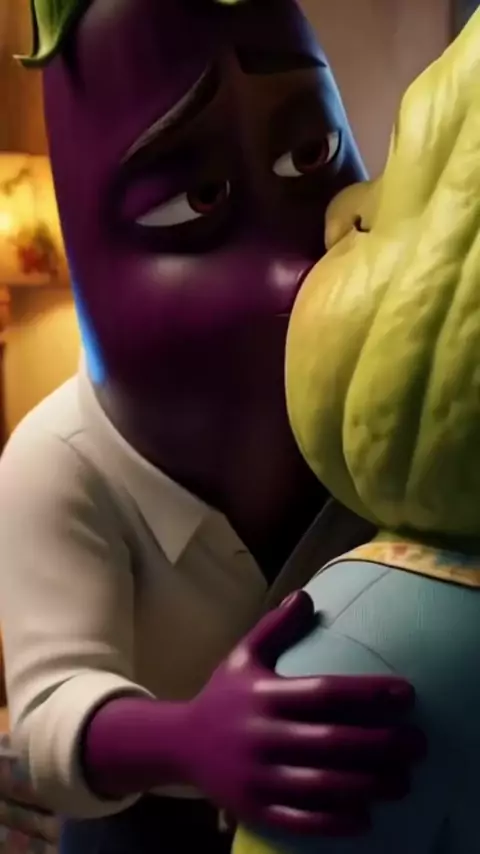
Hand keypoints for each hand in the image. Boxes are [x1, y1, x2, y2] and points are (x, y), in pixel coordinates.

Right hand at [183, 591, 424, 835]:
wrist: (178, 744)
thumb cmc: (223, 696)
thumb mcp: (244, 656)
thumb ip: (275, 627)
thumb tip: (305, 596)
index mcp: (263, 695)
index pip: (324, 693)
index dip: (368, 693)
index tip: (406, 694)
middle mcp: (261, 736)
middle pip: (331, 742)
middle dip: (381, 744)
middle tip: (418, 744)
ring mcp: (257, 776)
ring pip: (322, 786)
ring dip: (369, 785)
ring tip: (402, 781)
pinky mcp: (254, 808)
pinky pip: (300, 820)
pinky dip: (335, 822)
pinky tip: (366, 816)